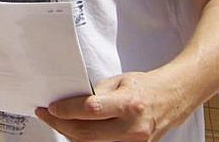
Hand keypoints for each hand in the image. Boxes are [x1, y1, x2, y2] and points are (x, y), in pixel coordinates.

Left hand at [34, 72, 181, 140]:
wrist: (170, 99)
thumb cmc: (145, 87)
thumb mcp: (119, 82)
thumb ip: (96, 93)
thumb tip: (70, 103)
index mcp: (129, 104)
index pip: (91, 110)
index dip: (67, 110)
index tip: (51, 108)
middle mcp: (132, 128)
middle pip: (87, 133)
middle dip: (62, 124)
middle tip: (47, 115)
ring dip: (70, 134)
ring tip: (58, 122)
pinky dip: (85, 140)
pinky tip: (75, 130)